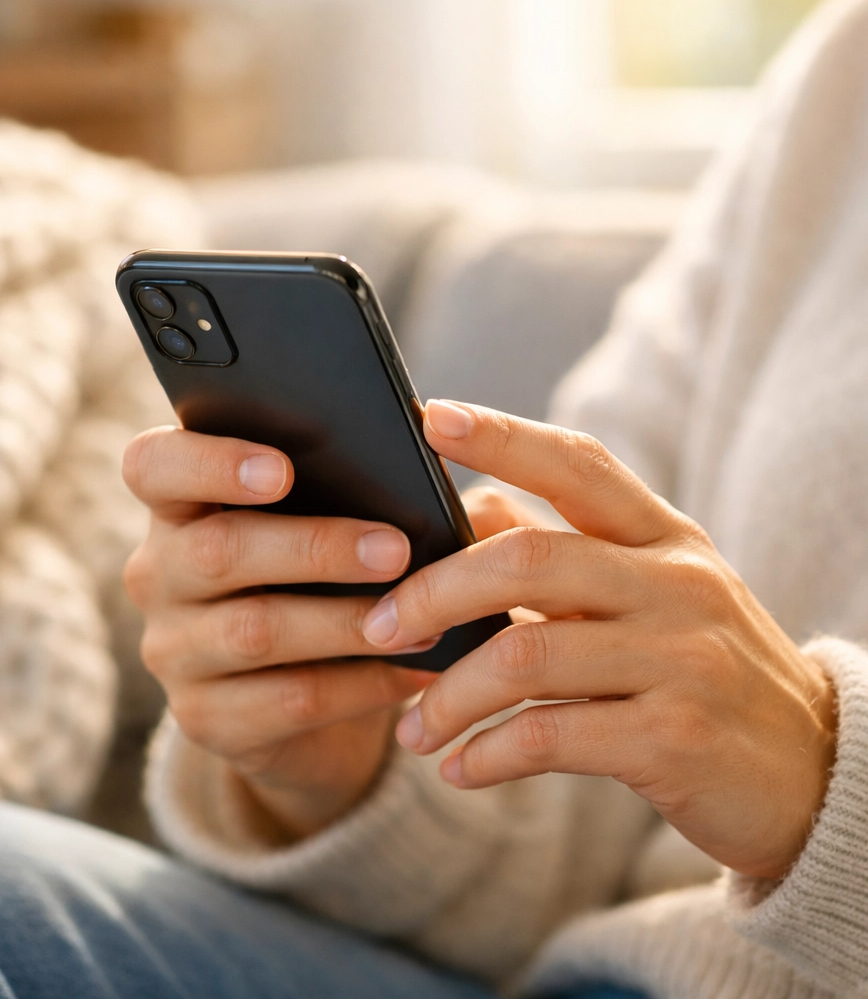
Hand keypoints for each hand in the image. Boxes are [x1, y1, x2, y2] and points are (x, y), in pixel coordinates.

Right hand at [121, 427, 534, 840]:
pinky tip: (413, 670)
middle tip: (395, 549)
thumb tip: (417, 455)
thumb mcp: (315, 522)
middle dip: (314, 548)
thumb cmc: (317, 575)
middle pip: (217, 550)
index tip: (282, 470)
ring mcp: (173, 651)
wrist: (304, 697)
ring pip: (254, 632)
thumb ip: (338, 483)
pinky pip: (288, 699)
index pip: (153, 465)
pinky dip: (361, 685)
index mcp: (177, 504)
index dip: (210, 463)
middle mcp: (158, 574)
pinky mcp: (204, 718)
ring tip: (419, 619)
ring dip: (343, 623)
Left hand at [365, 400, 836, 878]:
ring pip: (526, 653)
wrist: (809, 770)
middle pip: (528, 559)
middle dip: (434, 592)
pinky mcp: (677, 737)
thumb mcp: (649, 594)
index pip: (577, 464)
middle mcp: (676, 582)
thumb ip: (563, 553)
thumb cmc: (699, 669)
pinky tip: (458, 768)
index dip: (500, 434)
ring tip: (411, 727)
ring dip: (449, 694)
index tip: (425, 416)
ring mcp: (682, 658)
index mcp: (665, 536)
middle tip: (377, 627)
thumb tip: (470, 506)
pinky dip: (487, 753)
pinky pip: (551, 736)